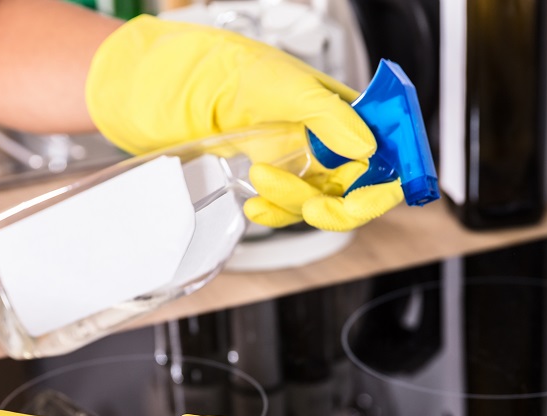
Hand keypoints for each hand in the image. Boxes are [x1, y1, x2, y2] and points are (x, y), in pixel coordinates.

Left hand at [86, 15, 402, 231]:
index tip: (379, 190)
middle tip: (315, 206)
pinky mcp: (269, 179)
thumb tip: (367, 147)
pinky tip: (255, 206)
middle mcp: (323, 136)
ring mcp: (297, 160)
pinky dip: (275, 214)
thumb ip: (327, 116)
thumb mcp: (279, 85)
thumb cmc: (217, 68)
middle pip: (358, 186)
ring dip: (295, 203)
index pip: (386, 148)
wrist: (156, 89)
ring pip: (321, 203)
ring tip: (261, 179)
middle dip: (342, 204)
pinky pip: (287, 210)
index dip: (389, 174)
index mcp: (338, 108)